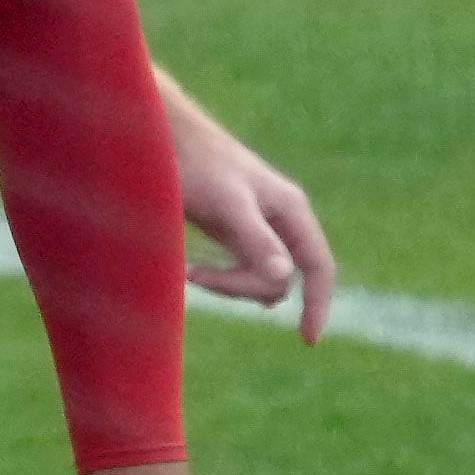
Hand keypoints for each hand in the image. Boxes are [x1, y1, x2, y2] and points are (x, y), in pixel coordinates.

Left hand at [169, 81, 333, 340]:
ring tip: (188, 270)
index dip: (319, 304)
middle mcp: (279, 217)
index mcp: (289, 209)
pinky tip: (190, 271)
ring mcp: (255, 224)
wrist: (156, 133)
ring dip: (228, 283)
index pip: (319, 266)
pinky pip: (239, 267)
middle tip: (196, 276)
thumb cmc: (191, 163)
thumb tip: (285, 277)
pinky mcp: (229, 228)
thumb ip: (255, 239)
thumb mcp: (225, 204)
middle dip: (245, 288)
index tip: (307, 340)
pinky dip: (219, 276)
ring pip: (259, 275)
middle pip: (282, 277)